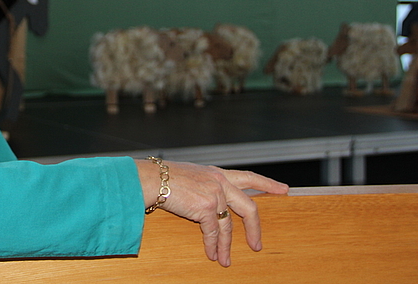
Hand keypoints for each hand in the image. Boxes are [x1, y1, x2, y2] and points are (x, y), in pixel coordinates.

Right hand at [137, 159, 288, 266]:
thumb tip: (208, 205)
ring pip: (229, 226)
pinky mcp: (206, 207)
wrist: (150, 178)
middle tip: (257, 245)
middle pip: (249, 208)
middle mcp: (219, 182)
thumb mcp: (190, 176)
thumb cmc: (162, 177)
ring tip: (225, 261)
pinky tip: (212, 254)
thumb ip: (204, 186)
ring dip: (227, 246)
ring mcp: (215, 194)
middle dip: (255, 229)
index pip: (248, 177)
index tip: (283, 190)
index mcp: (217, 173)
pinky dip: (213, 246)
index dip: (267, 184)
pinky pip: (213, 232)